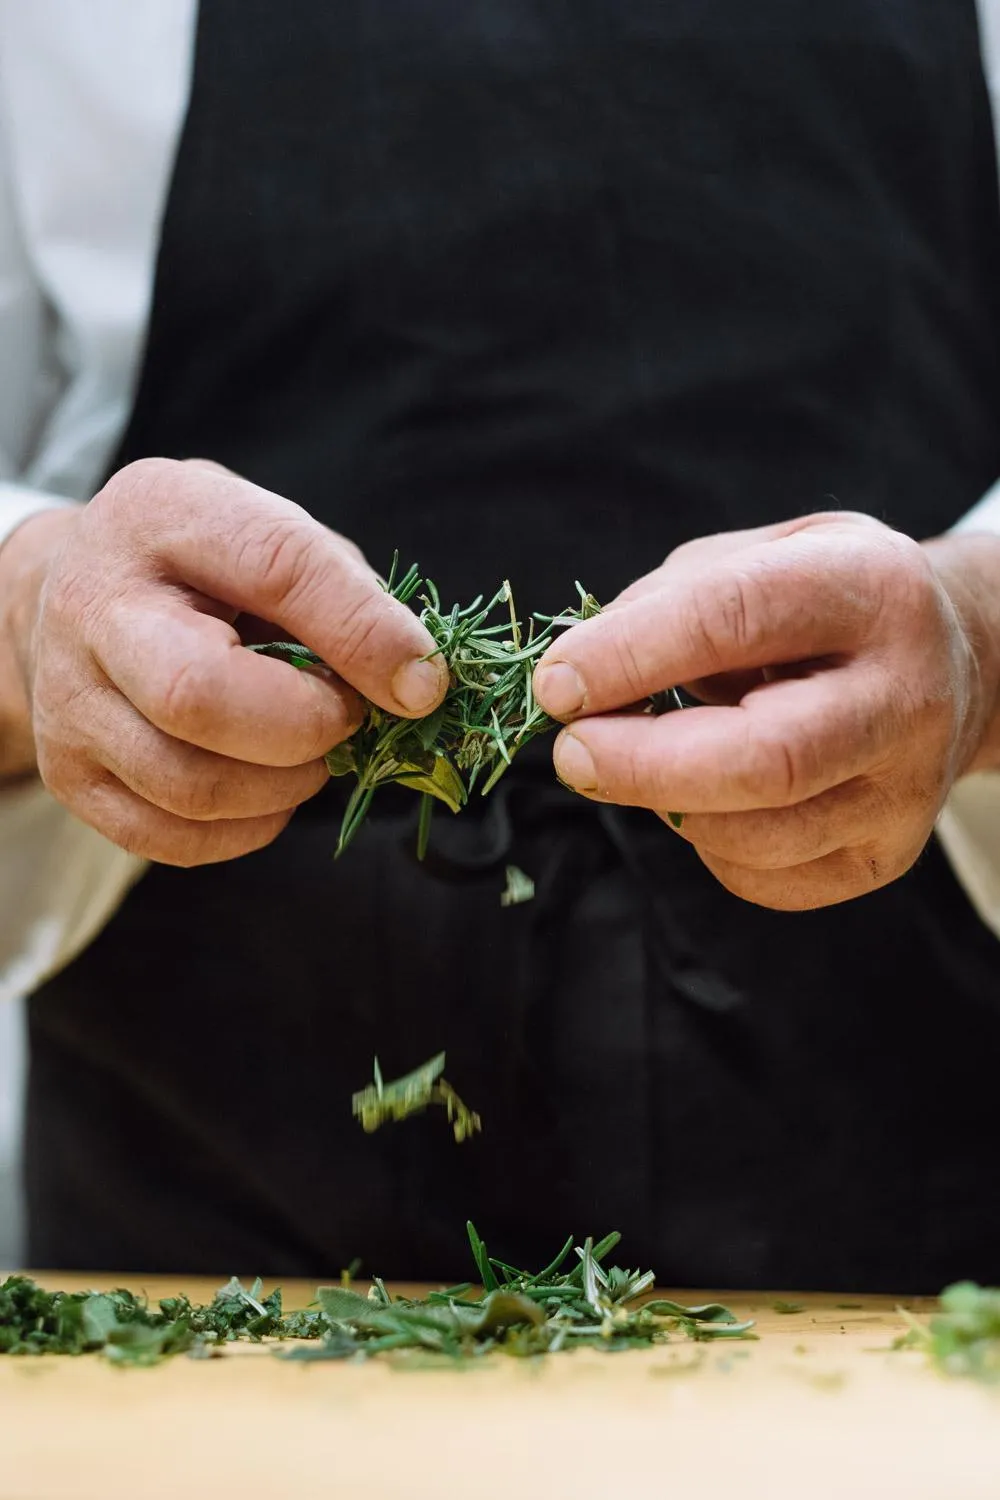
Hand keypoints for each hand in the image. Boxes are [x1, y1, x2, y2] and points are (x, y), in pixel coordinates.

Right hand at [0, 458, 446, 864]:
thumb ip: (345, 595)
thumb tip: (416, 683)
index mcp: (161, 514)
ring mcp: (68, 702)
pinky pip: (175, 840)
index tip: (422, 682)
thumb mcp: (273, 535)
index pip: (275, 566)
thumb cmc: (202, 566)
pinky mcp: (70, 777)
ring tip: (308, 747)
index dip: (361, 633)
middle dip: (307, 726)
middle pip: (199, 696)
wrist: (80, 595)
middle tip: (347, 716)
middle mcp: (93, 608)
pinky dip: (248, 828)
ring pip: (191, 786)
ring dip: (286, 786)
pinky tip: (266, 788)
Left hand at [532, 512, 999, 909]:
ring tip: (633, 763)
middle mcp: (906, 693)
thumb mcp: (755, 558)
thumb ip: (663, 606)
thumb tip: (573, 682)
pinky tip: (704, 798)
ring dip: (664, 805)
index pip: (736, 619)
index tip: (554, 685)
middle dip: (641, 763)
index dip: (628, 656)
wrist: (951, 662)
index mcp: (870, 588)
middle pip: (765, 757)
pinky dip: (704, 845)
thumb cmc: (820, 605)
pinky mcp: (885, 856)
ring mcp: (906, 787)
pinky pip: (764, 879)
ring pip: (761, 834)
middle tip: (570, 753)